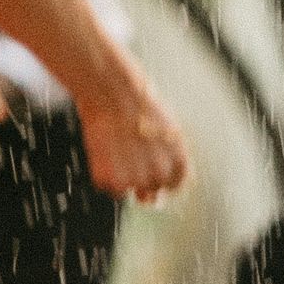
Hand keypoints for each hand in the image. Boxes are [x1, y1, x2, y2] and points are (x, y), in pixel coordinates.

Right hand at [77, 67, 190, 202]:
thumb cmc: (140, 105)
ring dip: (122, 176)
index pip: (176, 185)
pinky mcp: (109, 179)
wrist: (113, 93)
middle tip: (131, 154)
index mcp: (178, 160)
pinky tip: (107, 153)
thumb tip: (163, 179)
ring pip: (129, 189)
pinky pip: (109, 187)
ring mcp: (133, 178)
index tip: (155, 172)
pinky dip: (105, 175)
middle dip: (142, 177)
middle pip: (152, 190)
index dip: (164, 180)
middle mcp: (159, 174)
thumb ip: (170, 156)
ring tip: (118, 149)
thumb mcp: (169, 127)